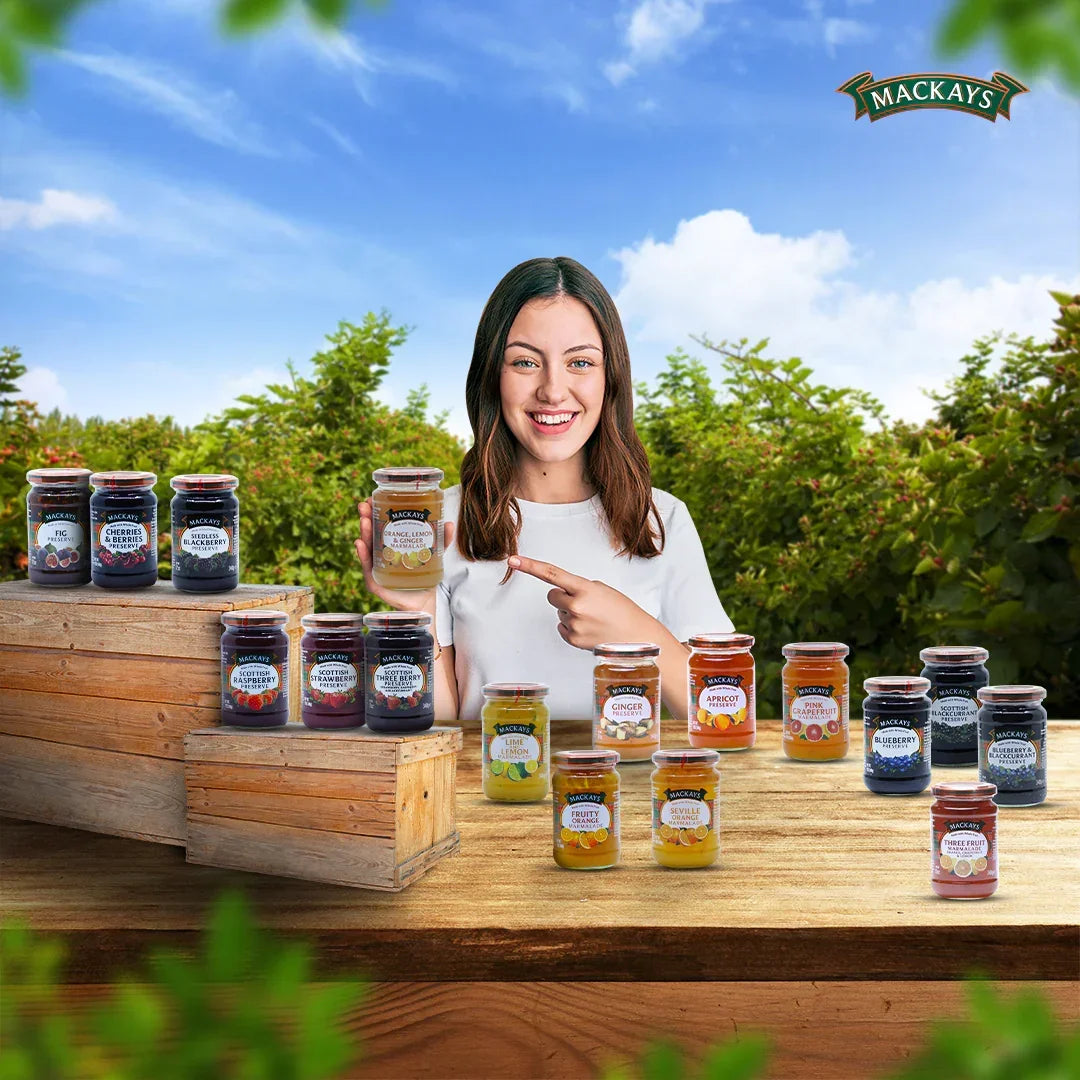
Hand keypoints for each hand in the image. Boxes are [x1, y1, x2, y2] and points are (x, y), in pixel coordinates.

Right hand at [354, 499, 453, 616]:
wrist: (424, 601)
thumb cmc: (425, 575)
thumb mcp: (435, 554)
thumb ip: (442, 540)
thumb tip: (448, 524)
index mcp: (391, 544)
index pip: (380, 524)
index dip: (375, 511)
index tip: (373, 497)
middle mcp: (380, 554)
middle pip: (370, 533)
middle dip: (366, 517)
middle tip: (365, 505)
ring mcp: (376, 567)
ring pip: (366, 547)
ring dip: (363, 532)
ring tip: (364, 520)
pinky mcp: (375, 582)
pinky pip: (367, 567)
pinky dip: (362, 555)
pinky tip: (360, 544)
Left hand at [507, 554, 657, 650]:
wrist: (636, 637)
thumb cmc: (622, 611)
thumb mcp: (602, 590)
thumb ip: (580, 588)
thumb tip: (562, 594)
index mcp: (584, 588)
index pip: (551, 574)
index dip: (530, 566)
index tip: (513, 560)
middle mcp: (576, 606)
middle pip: (552, 596)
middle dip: (562, 597)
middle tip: (584, 603)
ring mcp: (574, 624)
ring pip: (559, 612)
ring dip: (571, 613)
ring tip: (593, 618)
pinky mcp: (573, 640)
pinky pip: (562, 627)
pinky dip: (572, 627)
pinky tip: (589, 628)